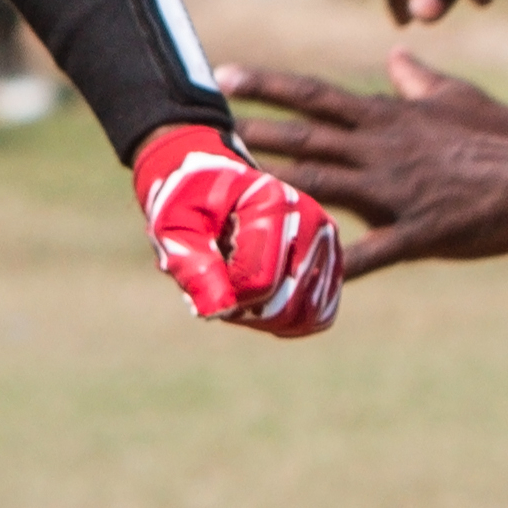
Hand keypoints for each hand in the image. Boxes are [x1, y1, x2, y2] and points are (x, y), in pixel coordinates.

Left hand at [130, 122, 343, 338]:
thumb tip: (215, 314)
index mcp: (274, 204)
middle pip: (286, 305)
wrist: (215, 186)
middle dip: (244, 312)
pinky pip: (318, 315)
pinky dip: (285, 321)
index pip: (260, 283)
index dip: (225, 297)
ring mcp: (327, 242)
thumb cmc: (192, 205)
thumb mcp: (175, 229)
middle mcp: (312, 221)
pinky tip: (257, 300)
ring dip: (262, 318)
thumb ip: (192, 267)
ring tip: (235, 289)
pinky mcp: (332, 261)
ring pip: (304, 316)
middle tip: (216, 288)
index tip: (203, 275)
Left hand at [222, 49, 507, 272]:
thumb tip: (396, 55)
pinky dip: (333, 265)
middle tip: (199, 143)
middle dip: (250, 140)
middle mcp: (382, 149)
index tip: (224, 75)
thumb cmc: (505, 131)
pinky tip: (297, 281)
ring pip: (323, 189)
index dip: (267, 85)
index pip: (315, 95)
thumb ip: (417, 81)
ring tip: (224, 205)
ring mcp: (398, 190)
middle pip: (303, 140)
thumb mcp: (456, 97)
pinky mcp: (421, 231)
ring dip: (272, 196)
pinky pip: (370, 252)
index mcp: (388, 117)